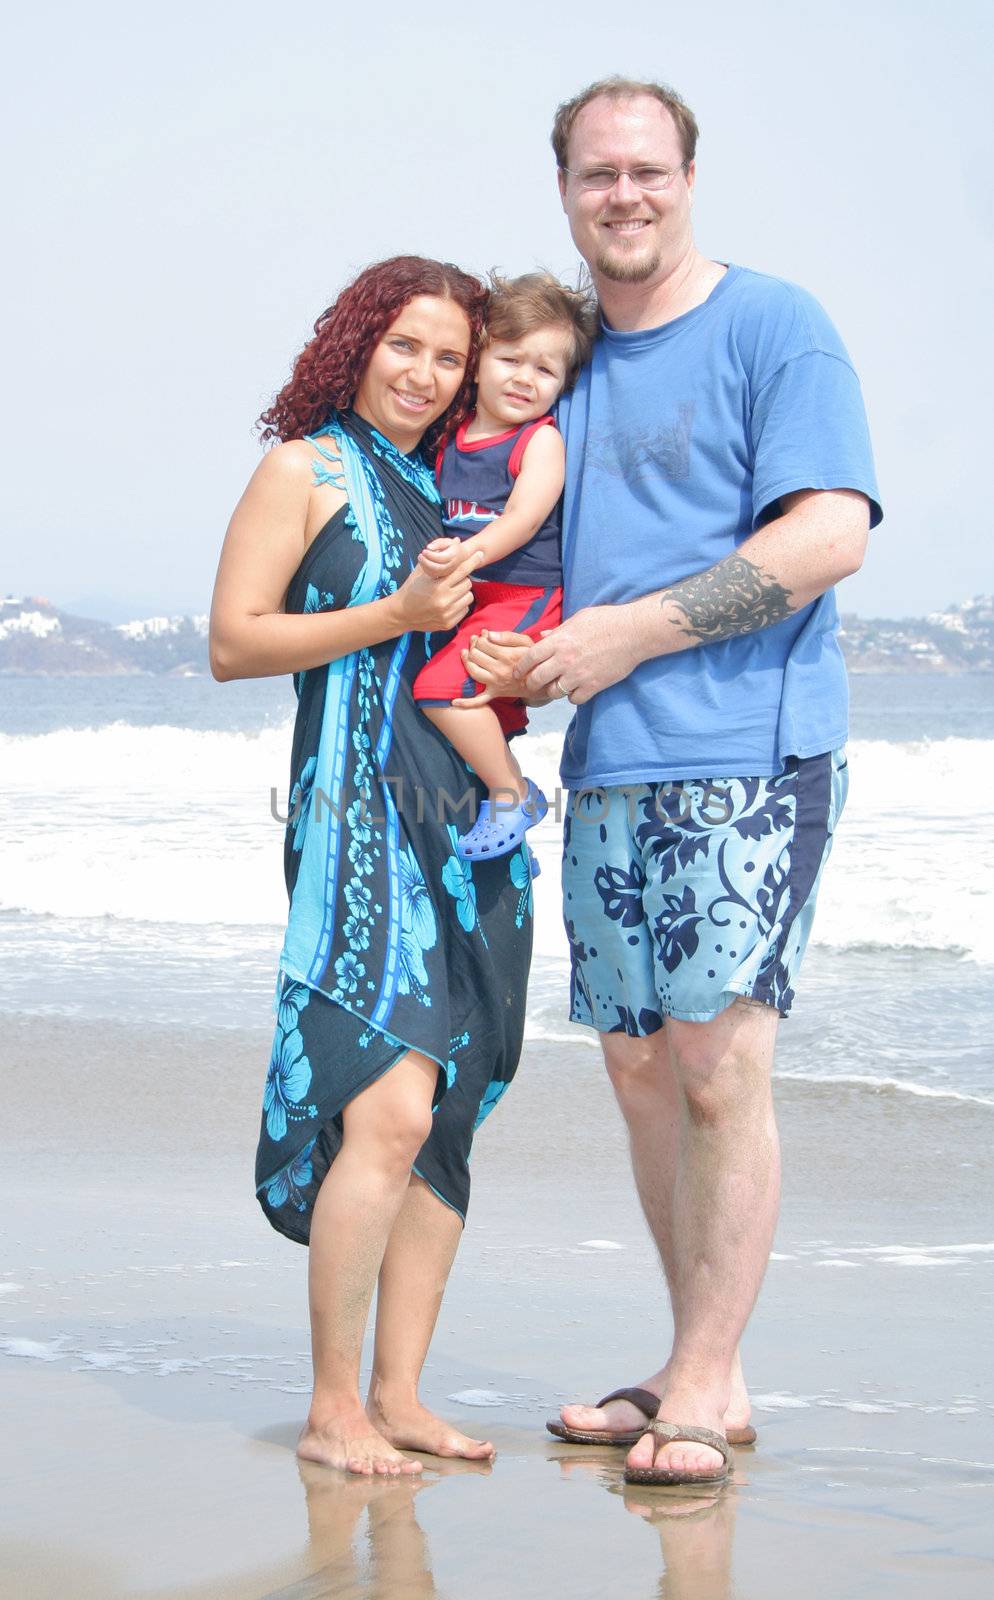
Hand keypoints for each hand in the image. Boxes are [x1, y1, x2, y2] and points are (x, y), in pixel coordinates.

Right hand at [393, 549, 482, 632]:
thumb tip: (457, 541)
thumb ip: (439, 557)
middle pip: (467, 584)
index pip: (461, 571)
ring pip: (468, 597)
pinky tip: (449, 603)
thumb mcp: (421, 571)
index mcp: (438, 586)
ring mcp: (447, 614)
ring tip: (451, 592)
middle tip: (453, 580)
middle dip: (462, 579)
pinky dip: (460, 604)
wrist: (401, 614)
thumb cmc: (412, 589)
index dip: (472, 561)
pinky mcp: (448, 623)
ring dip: (463, 592)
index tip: (480, 554)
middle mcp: (444, 601)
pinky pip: (464, 609)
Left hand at [417, 537, 463, 577]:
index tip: (424, 550)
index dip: (431, 555)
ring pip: (435, 572)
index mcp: (453, 556)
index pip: (441, 558)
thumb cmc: (451, 546)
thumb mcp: (447, 541)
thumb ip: (438, 543)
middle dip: (427, 562)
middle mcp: (451, 566)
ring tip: (420, 557)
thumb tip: (429, 547)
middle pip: (438, 567)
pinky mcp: (443, 575)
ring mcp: (447, 572)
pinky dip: (426, 569)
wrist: (460, 555)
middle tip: (420, 555)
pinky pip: (433, 575)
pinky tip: (422, 562)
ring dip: (425, 566)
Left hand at [452, 629, 531, 706]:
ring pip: (472, 671)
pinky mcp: (494, 694)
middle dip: (473, 645)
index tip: (484, 635)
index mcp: (508, 656)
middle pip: (476, 655)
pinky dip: (466, 703)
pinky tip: (454, 702)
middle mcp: (499, 670)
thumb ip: (508, 636)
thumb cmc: (533, 659)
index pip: (484, 643)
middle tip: (475, 642)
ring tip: (466, 654)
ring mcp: (495, 684)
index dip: (481, 637)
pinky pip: (478, 701)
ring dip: (466, 661)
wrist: (541, 681)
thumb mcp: (526, 642)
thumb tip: (488, 634)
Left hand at [514, 607, 641, 703]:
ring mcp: (579, 675)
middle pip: (537, 679)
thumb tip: (542, 636)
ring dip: (554, 690)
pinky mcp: (593, 686)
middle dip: (532, 683)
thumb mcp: (578, 619)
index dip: (521, 667)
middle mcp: (565, 660)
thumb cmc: (607, 621)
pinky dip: (573, 696)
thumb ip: (558, 631)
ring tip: (558, 685)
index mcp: (559, 641)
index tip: (518, 673)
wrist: (634, 632)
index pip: (530, 658)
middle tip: (534, 684)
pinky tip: (577, 689)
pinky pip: (574, 699)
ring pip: (554, 692)